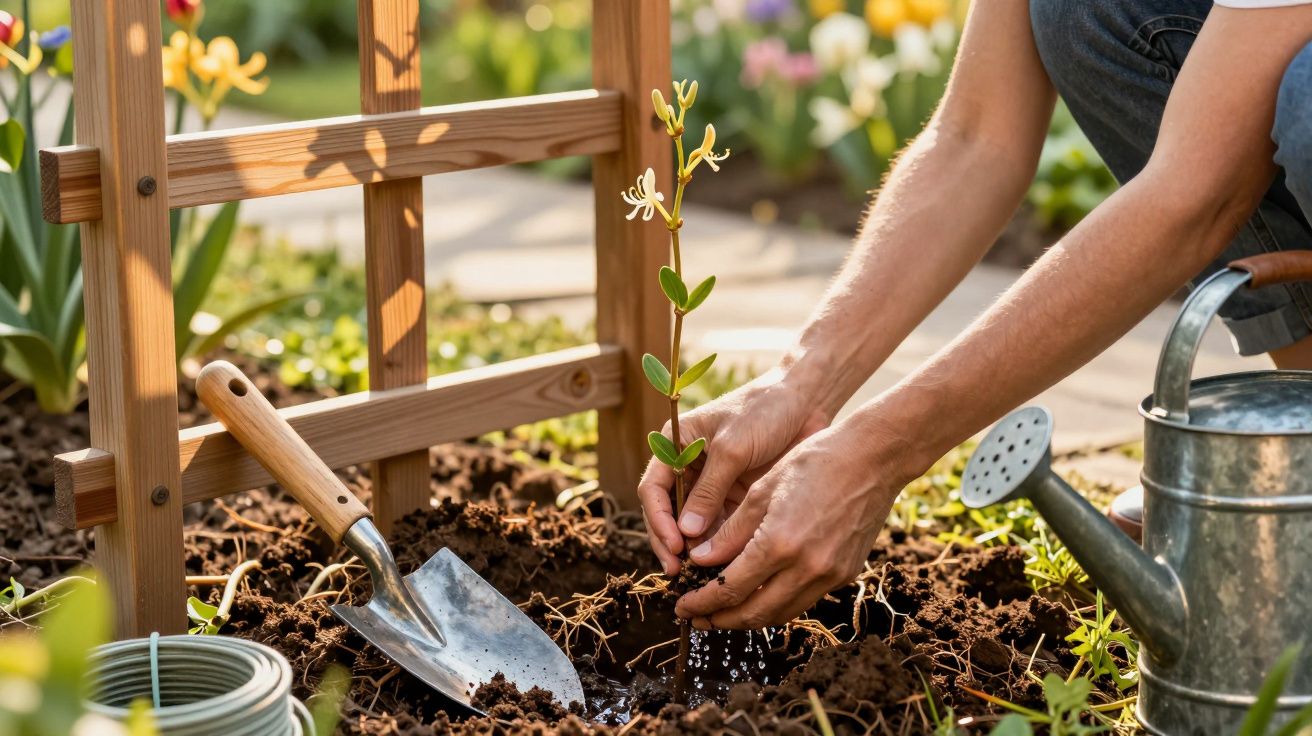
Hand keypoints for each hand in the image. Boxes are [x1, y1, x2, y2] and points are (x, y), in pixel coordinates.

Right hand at [639, 368, 829, 574]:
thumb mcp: (732, 448)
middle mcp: (687, 467)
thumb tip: (686, 533)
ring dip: (695, 550)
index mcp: (675, 444)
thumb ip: (709, 490)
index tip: (674, 545)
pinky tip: (724, 565)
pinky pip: (720, 527)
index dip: (658, 520)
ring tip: (701, 576)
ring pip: (692, 526)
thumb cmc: (764, 411)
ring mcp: (711, 484)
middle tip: (679, 572)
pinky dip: (719, 547)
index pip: (653, 489)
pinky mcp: (734, 497)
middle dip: (671, 543)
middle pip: (667, 513)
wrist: (805, 401)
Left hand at [672, 422, 912, 629]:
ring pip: (780, 614)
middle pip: (753, 614)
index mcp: (778, 544)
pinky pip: (803, 600)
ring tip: (723, 612)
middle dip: (720, 620)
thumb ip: (731, 533)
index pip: (729, 590)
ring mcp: (830, 575)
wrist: (873, 458)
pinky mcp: (845, 575)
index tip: (682, 607)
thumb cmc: (813, 463)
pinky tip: (760, 594)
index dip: (701, 603)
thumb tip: (700, 562)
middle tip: (696, 618)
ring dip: (748, 618)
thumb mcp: (762, 491)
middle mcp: (806, 568)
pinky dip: (777, 604)